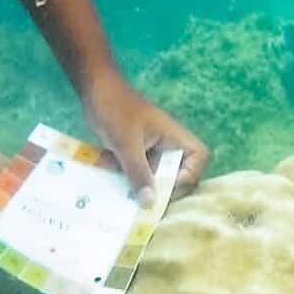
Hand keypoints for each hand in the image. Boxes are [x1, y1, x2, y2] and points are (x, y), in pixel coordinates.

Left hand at [80, 72, 209, 201]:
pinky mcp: (137, 155)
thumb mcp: (126, 143)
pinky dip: (130, 182)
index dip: (189, 175)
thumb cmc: (114, 108)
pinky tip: (114, 187)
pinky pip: (140, 175)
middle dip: (165, 189)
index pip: (199, 158)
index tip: (166, 185)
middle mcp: (168, 145)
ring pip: (158, 178)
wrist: (94, 89)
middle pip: (180, 174)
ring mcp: (152, 151)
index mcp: (174, 136)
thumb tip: (150, 203)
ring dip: (144, 189)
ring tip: (127, 199)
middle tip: (145, 201)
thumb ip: (138, 172)